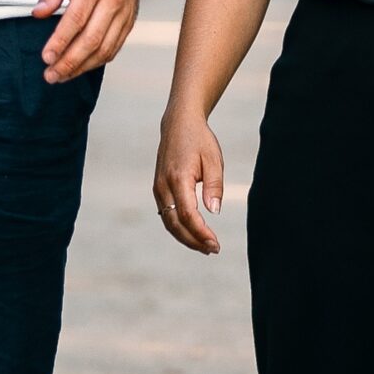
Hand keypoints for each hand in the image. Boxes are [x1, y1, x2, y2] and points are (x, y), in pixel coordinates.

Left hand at [35, 0, 144, 82]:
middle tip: (50, 76)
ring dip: (82, 67)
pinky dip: (97, 61)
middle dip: (69, 62)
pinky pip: (115, 47)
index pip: (76, 20)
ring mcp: (125, 12)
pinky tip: (81, 67)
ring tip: (62, 76)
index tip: (46, 58)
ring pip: (105, 48)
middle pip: (91, 39)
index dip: (60, 42)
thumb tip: (38, 14)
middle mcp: (113, 1)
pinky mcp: (130, 20)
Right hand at [153, 106, 225, 254]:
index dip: (200, 232)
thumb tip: (214, 212)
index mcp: (178, 178)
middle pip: (175, 224)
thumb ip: (214, 185)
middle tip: (213, 250)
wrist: (178, 123)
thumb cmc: (199, 140)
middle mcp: (163, 186)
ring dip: (186, 237)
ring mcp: (158, 188)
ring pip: (168, 222)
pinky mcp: (158, 189)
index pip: (187, 214)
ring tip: (206, 246)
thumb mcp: (214, 158)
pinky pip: (166, 215)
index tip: (215, 243)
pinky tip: (194, 233)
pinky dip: (179, 228)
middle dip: (193, 241)